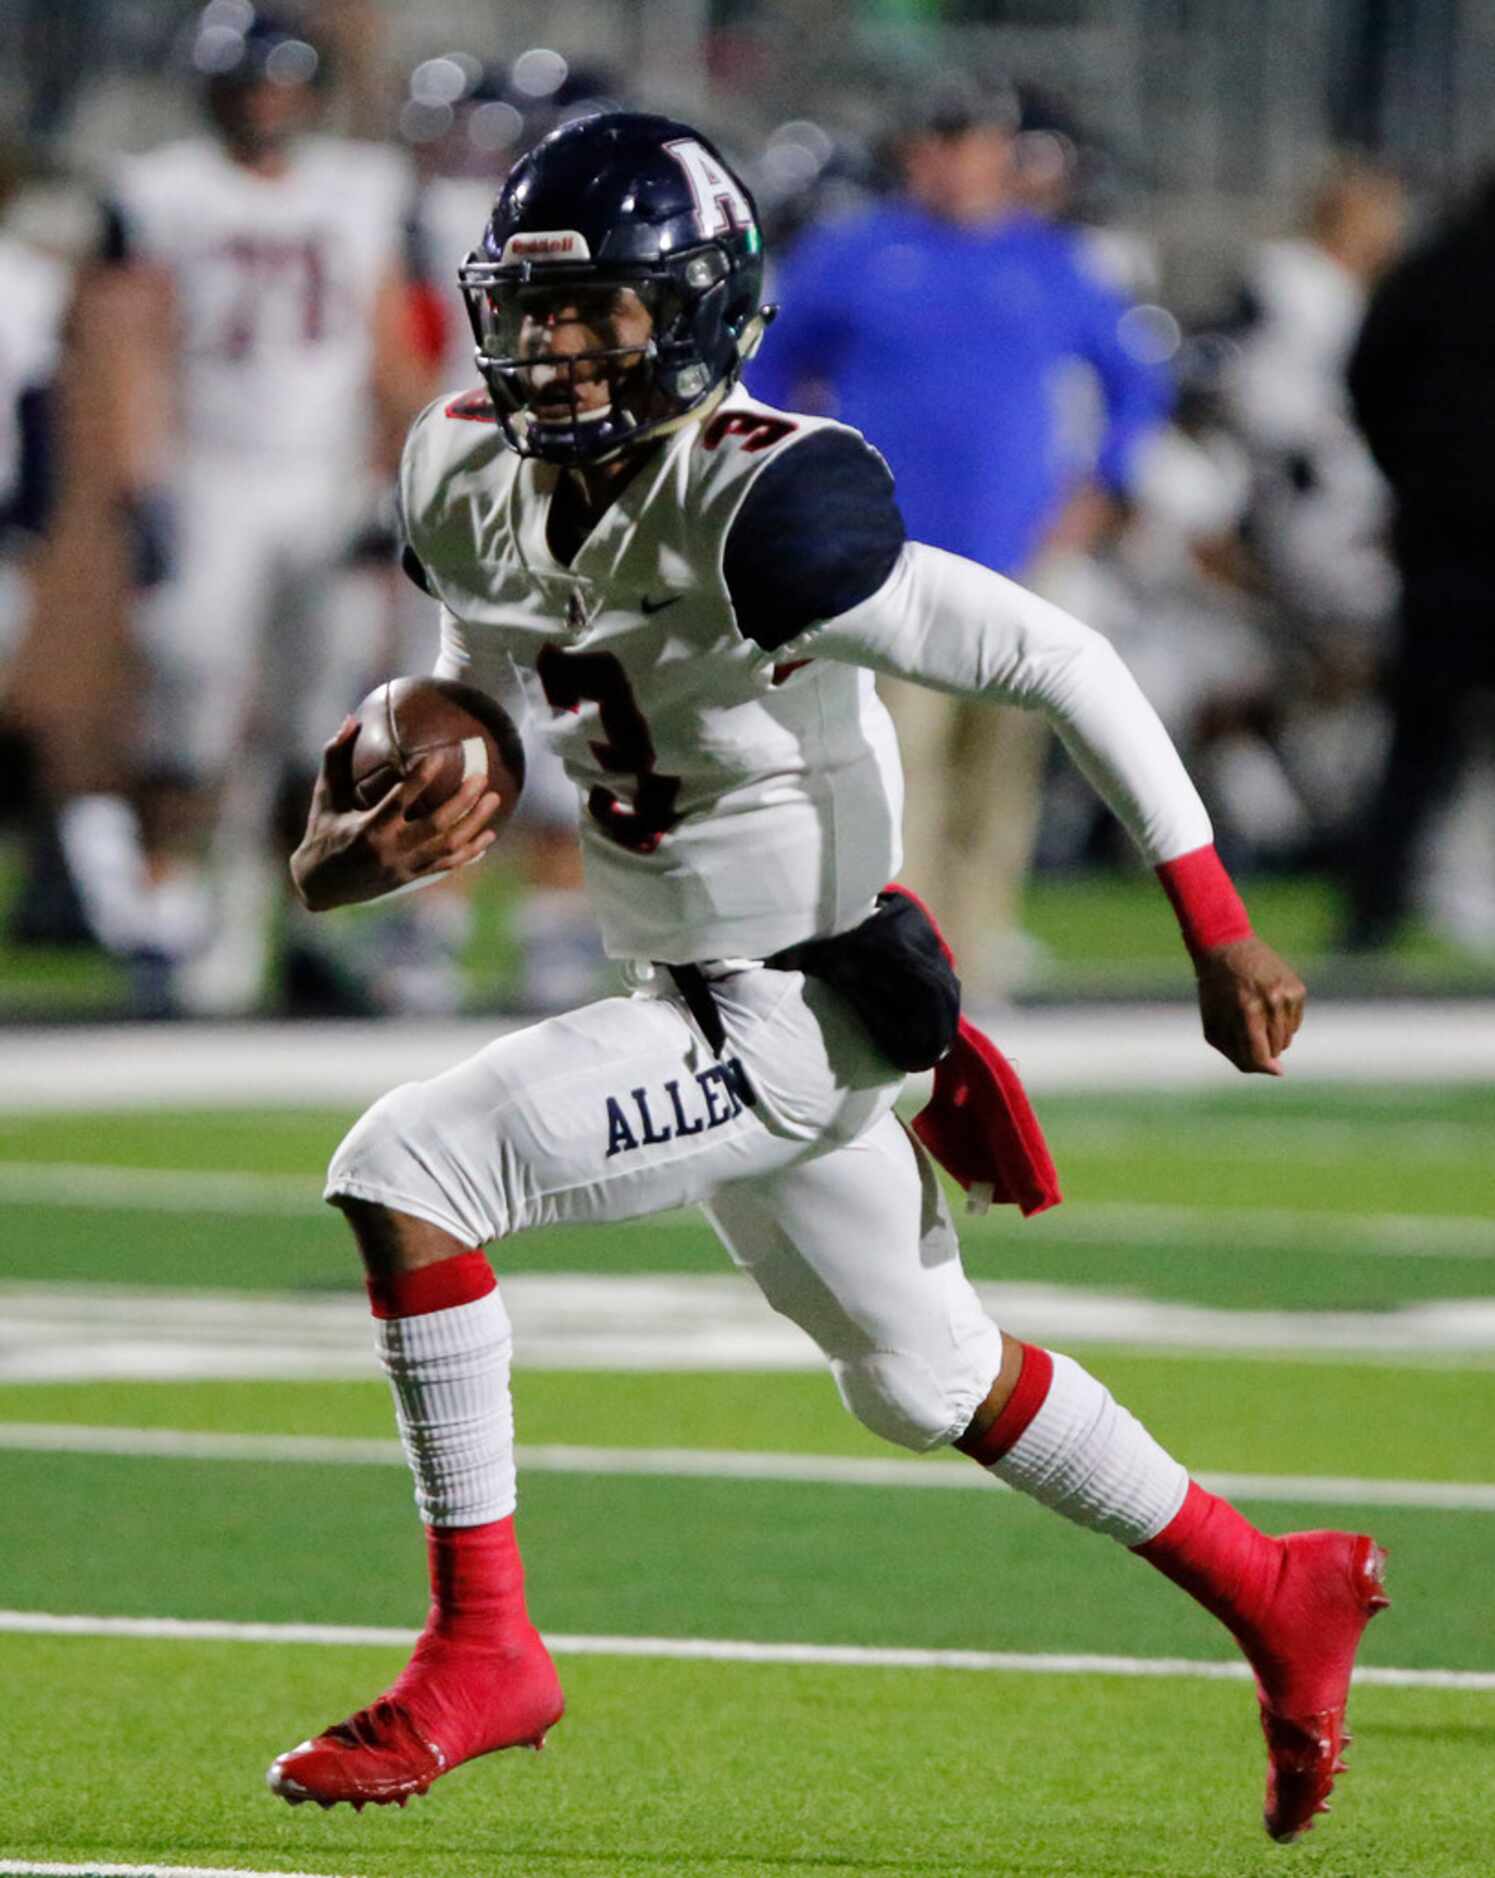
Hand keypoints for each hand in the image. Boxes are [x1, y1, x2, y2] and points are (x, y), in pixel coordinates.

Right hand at [290, 717, 502, 912]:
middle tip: (482, 777)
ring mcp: (404, 866)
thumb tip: (352, 719)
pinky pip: (447, 864)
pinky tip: (488, 836)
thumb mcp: (324, 795)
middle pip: (436, 824)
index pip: (400, 800)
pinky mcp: (411, 877)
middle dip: (462, 801)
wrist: (321, 885)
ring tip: (495, 799)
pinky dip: (470, 851)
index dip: (421, 779)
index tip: (439, 756)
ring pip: (448, 846)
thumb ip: (336, 756)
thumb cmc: (323, 831)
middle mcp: (390, 849)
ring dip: (475, 823)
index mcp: (368, 828)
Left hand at [1194, 936, 1305, 1075]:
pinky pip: (1296, 1023)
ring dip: (1271, 1036)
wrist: (1226, 946)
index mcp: (1247, 1011)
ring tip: (1254, 1016)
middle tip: (1244, 1028)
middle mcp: (1272, 1001)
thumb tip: (1278, 1072)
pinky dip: (1282, 1022)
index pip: (1262, 1056)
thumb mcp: (1214, 1026)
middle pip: (1276, 1049)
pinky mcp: (1298, 988)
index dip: (1258, 1064)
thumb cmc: (1215, 992)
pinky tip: (1266, 1005)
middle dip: (1260, 1047)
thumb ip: (1240, 1055)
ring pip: (1288, 1038)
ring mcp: (1287, 994)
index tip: (1256, 1062)